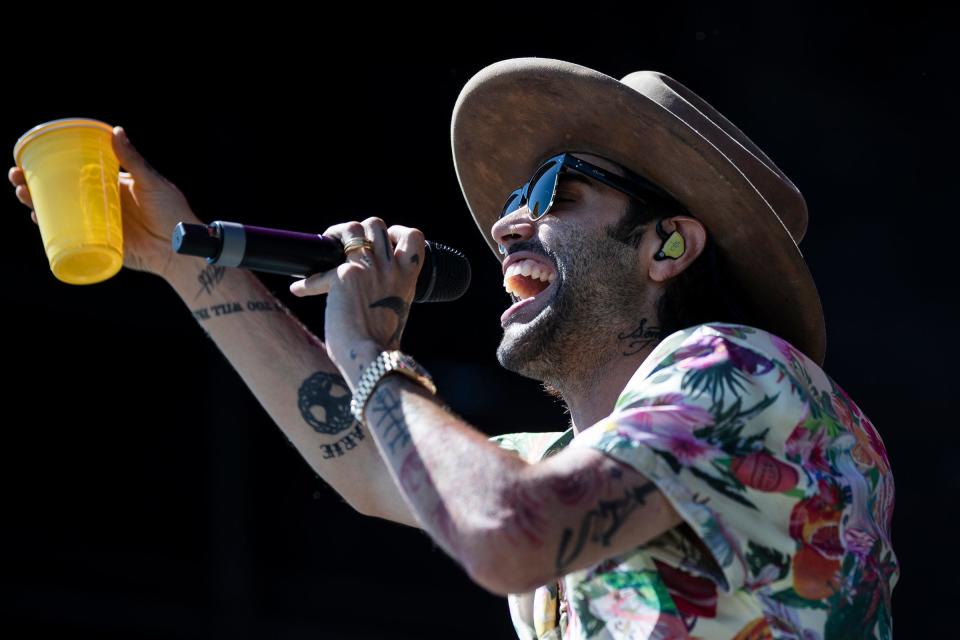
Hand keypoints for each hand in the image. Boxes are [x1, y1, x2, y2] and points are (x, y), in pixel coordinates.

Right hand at [9, 126, 202, 279]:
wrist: (181, 248)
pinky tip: (39, 222)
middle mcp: (102, 204)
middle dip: (34, 184)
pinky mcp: (102, 244)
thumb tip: (116, 131)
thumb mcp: (152, 183)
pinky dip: (54, 231)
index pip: (76, 171)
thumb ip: (134, 161)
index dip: (52, 165)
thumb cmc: (172, 212)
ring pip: (62, 213)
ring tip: (23, 195)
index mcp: (112, 185)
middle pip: (61, 192)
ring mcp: (100, 224)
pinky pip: (73, 238)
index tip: (30, 157)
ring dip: (38, 205)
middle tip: (16, 177)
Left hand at [289, 217, 424, 373]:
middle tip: (346, 245)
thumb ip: (387, 291)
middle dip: (360, 230)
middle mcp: (391, 268)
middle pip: (375, 225)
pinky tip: (299, 290)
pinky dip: (309, 282)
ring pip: (352, 229)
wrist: (371, 359)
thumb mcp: (395, 309)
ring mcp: (369, 268)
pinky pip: (321, 270)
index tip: (386, 240)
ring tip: (324, 247)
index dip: (397, 232)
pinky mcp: (345, 275)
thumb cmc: (379, 344)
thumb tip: (367, 288)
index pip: (413, 237)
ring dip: (335, 234)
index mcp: (407, 277)